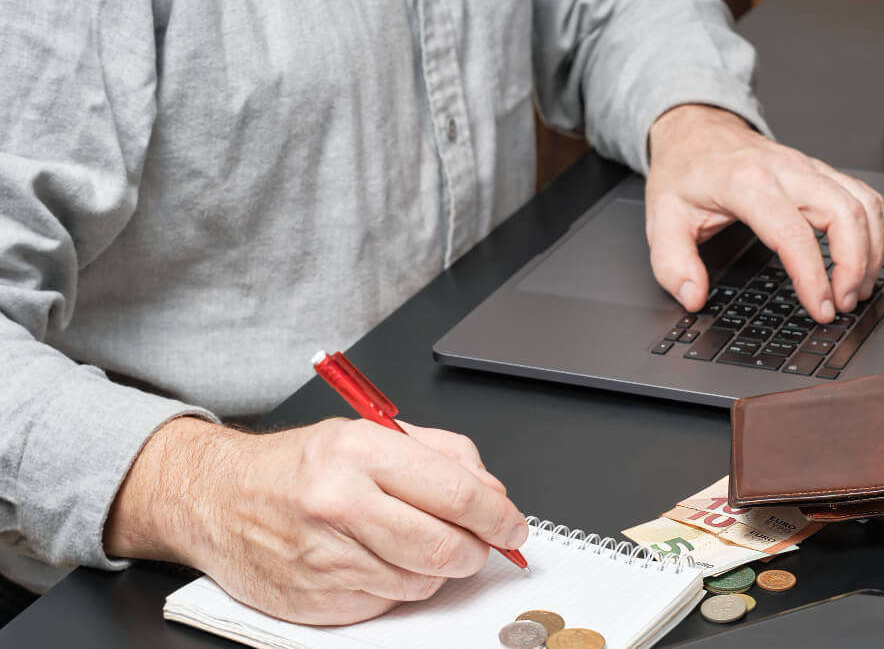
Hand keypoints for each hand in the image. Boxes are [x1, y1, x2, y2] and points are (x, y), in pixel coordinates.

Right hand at [104, 416, 527, 624]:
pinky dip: (399, 586)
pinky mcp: (317, 600)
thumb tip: (492, 493)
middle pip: (445, 548)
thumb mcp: (369, 433)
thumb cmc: (297, 465)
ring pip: (422, 582)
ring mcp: (327, 559)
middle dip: (477, 551)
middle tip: (480, 544)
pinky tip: (379, 560)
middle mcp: (341, 505)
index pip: (457, 494)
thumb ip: (441, 456)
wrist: (217, 498)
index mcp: (360, 453)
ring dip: (436, 569)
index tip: (512, 525)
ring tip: (414, 542)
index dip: (498, 516)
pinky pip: (388, 604)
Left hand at [645, 104, 883, 322]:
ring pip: (863, 204)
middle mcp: (786, 170)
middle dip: (854, 265)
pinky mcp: (820, 171)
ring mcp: (808, 167)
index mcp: (747, 182)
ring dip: (871, 251)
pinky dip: (874, 230)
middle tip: (842, 304)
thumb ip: (672, 264)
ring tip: (856, 289)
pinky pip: (863, 196)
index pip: (793, 233)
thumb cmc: (683, 172)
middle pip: (845, 214)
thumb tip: (693, 297)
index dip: (812, 275)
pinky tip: (865, 258)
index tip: (819, 306)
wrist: (694, 130)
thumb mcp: (662, 219)